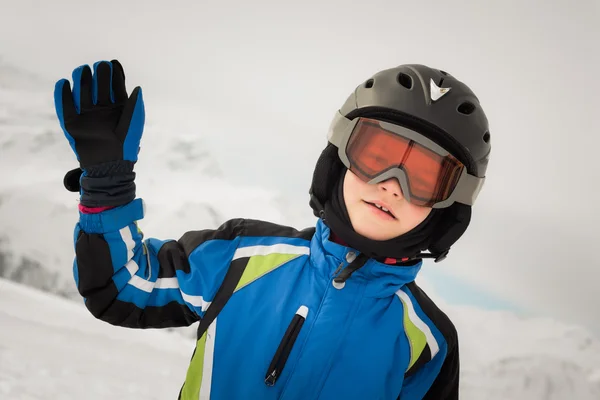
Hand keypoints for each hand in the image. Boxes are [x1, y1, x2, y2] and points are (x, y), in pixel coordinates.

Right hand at [54, 60, 144, 206]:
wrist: (109, 166)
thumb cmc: (125, 146)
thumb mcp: (133, 124)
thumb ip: (134, 106)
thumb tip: (136, 87)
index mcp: (118, 107)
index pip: (115, 85)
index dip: (114, 74)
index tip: (112, 64)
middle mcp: (101, 108)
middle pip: (98, 85)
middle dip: (98, 74)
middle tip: (99, 67)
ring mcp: (86, 114)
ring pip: (82, 91)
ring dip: (81, 79)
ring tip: (82, 71)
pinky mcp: (72, 123)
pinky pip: (65, 106)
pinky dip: (62, 94)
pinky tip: (64, 83)